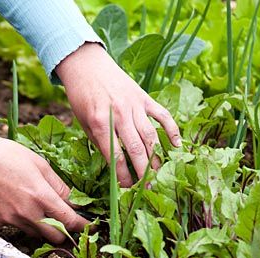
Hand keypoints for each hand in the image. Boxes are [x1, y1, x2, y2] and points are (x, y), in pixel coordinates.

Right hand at [0, 115, 88, 242]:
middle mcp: (27, 213)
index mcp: (40, 196)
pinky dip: (25, 220)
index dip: (84, 226)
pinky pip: (19, 226)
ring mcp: (11, 219)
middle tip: (69, 222)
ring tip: (42, 209)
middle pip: (56, 237)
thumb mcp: (39, 163)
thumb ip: (58, 185)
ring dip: (45, 227)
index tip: (92, 227)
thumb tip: (74, 201)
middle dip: (65, 232)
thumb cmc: (6, 155)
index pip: (70, 220)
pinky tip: (18, 202)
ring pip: (37, 233)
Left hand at [56, 43, 181, 186]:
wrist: (86, 64)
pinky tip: (178, 146)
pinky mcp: (144, 97)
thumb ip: (99, 142)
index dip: (122, 177)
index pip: (115, 157)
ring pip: (150, 136)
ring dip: (156, 158)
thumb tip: (114, 166)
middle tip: (146, 189)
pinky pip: (162, 115)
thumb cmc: (81, 96)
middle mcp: (119, 115)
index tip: (126, 190)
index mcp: (100, 123)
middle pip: (136, 150)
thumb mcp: (83, 123)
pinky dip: (172, 130)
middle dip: (142, 173)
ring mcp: (134, 105)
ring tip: (158, 176)